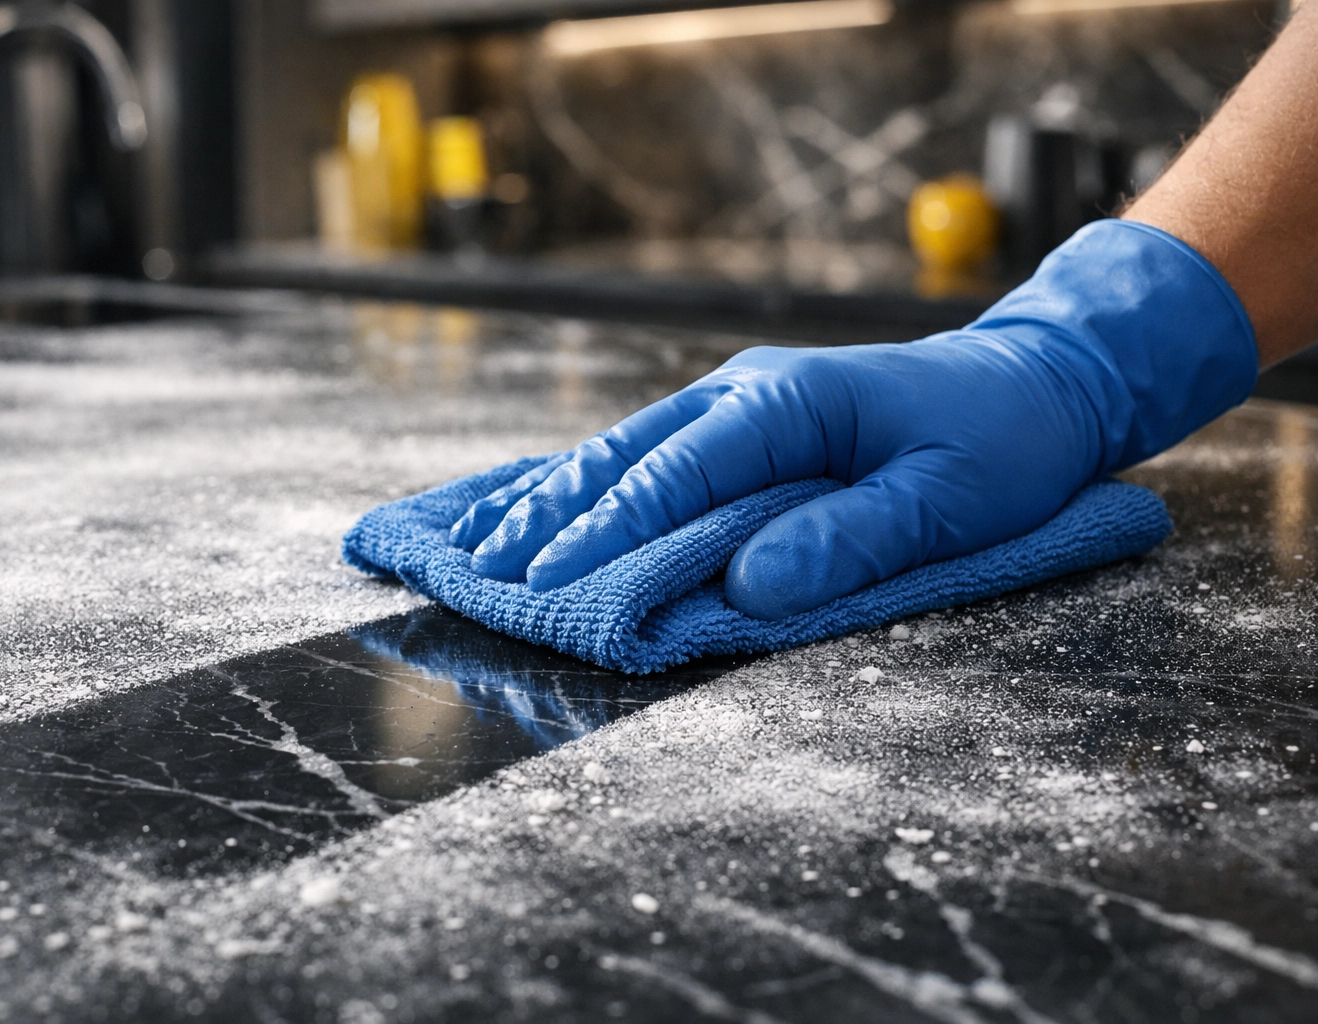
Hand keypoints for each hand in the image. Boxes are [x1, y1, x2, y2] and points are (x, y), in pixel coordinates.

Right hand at [450, 221, 1256, 619]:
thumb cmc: (1001, 441)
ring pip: (625, 447)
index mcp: (791, 404)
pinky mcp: (743, 422)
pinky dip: (593, 484)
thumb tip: (752, 583)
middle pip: (627, 455)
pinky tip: (549, 506)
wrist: (1036, 381)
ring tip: (489, 544)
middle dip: (553, 517)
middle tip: (490, 574)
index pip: (677, 475)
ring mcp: (739, 402)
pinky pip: (651, 451)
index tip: (549, 585)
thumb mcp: (951, 500)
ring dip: (557, 499)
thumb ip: (851, 539)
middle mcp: (747, 393)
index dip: (607, 533)